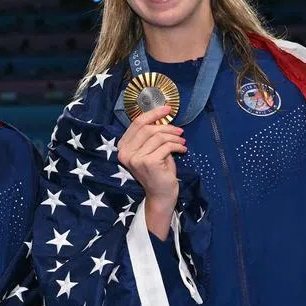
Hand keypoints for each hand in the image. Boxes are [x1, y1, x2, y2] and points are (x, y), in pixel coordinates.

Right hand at [117, 105, 185, 238]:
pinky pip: (166, 146)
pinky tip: (182, 150)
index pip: (137, 123)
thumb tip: (163, 116)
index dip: (153, 114)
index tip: (167, 110)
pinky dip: (177, 146)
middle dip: (167, 127)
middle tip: (180, 132)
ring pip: (158, 136)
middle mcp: (125, 153)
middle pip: (148, 128)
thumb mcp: (151, 150)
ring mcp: (135, 158)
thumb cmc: (158, 171)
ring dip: (174, 138)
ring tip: (182, 143)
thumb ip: (151, 135)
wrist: (161, 195)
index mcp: (123, 147)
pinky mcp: (148, 163)